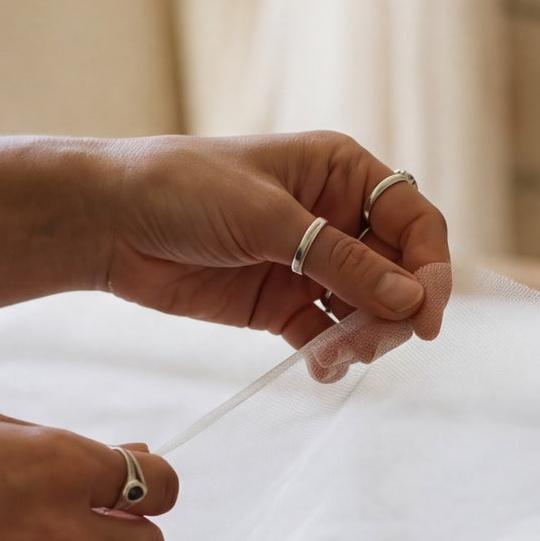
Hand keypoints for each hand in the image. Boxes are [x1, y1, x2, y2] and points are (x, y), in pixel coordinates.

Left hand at [98, 132, 450, 352]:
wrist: (109, 221)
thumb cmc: (184, 189)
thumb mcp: (267, 218)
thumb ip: (339, 260)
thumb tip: (411, 299)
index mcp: (342, 173)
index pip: (414, 222)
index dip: (430, 269)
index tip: (425, 316)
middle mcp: (336, 217)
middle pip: (398, 274)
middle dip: (393, 313)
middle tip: (368, 344)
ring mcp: (310, 264)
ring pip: (368, 311)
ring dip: (364, 339)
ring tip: (334, 356)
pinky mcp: (281, 305)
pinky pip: (327, 336)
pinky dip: (332, 356)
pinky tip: (319, 367)